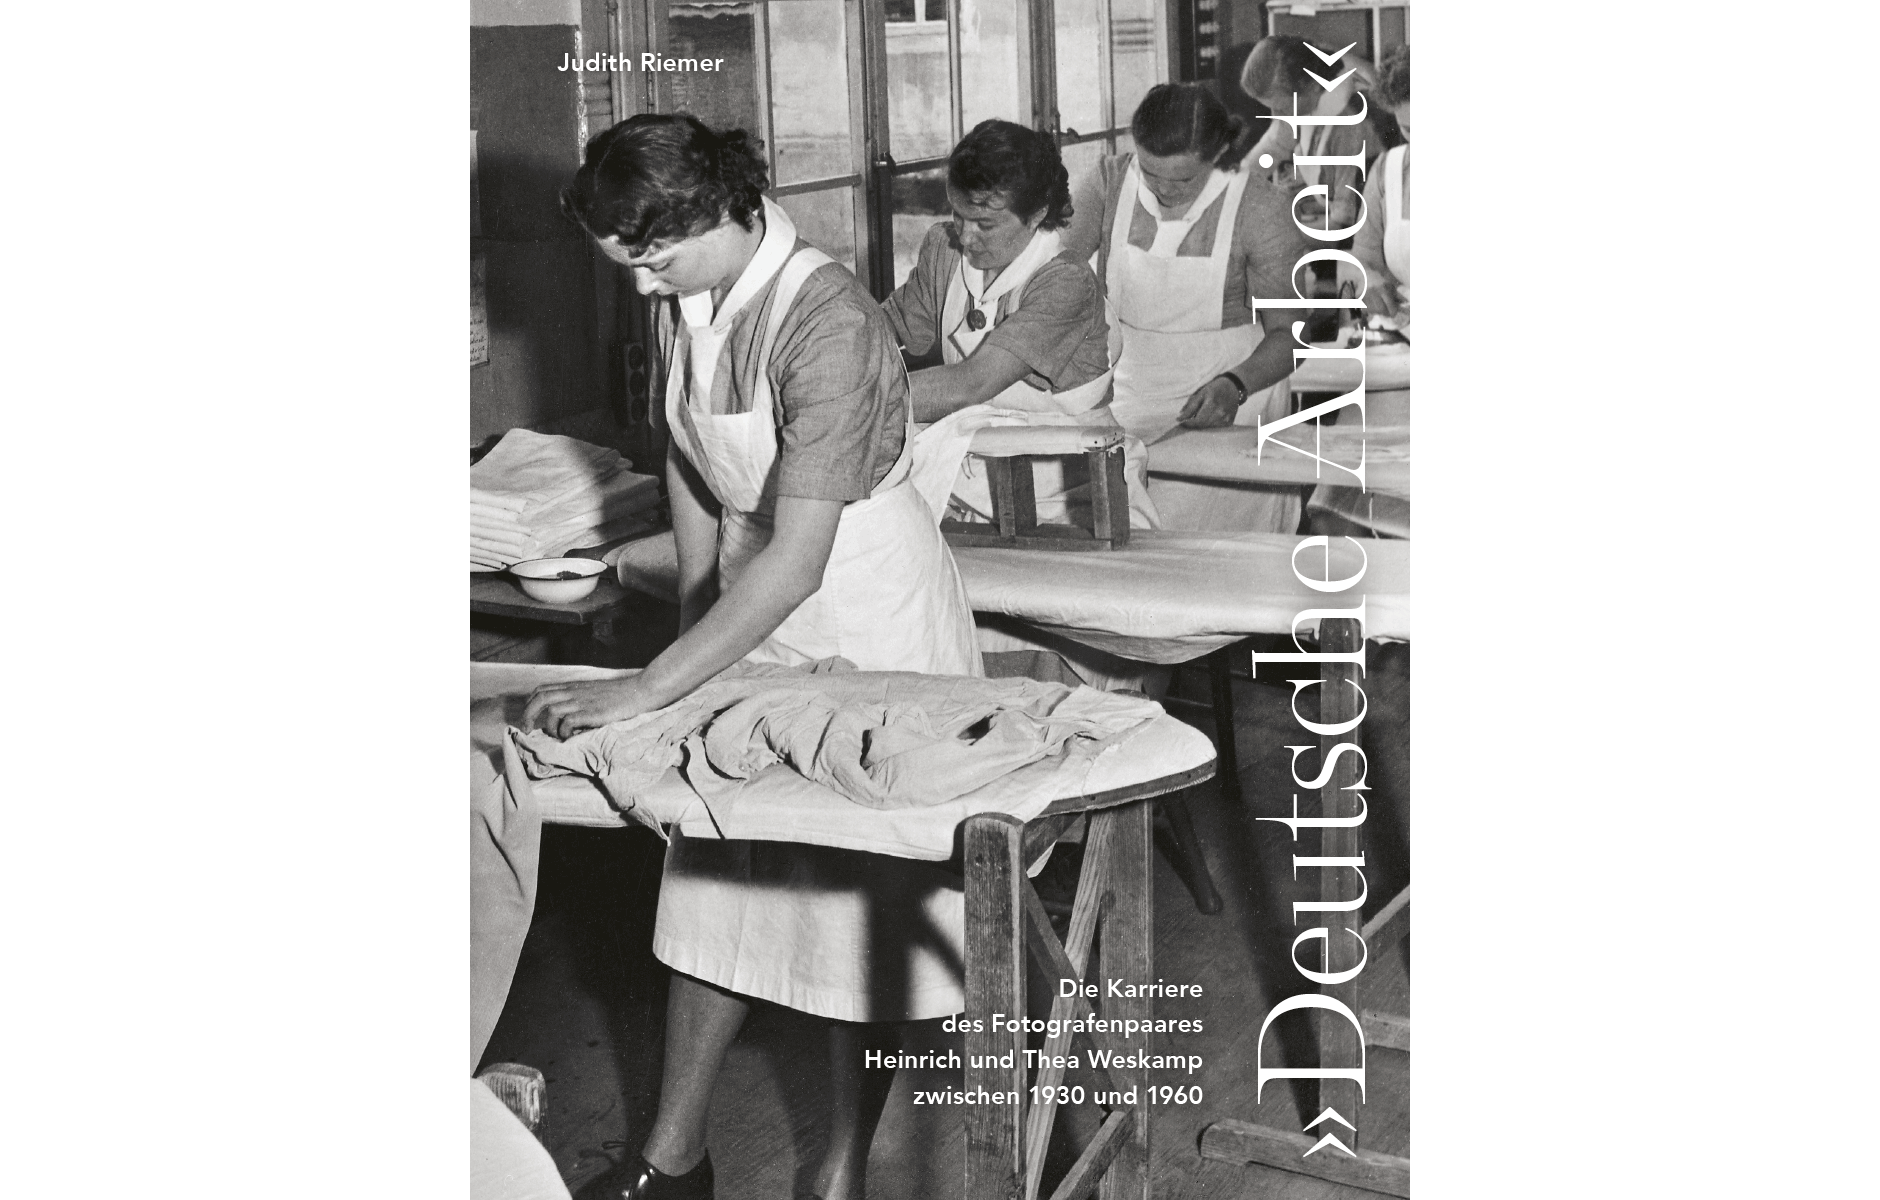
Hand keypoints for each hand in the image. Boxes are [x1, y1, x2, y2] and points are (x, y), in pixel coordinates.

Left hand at [522, 675, 659, 739]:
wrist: (640, 691)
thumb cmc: (621, 694)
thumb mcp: (594, 692)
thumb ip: (579, 699)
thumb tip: (566, 715)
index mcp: (574, 687)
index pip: (542, 689)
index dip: (530, 703)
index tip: (529, 717)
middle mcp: (575, 693)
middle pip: (540, 698)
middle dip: (528, 715)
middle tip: (527, 730)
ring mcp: (583, 702)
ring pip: (552, 711)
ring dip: (550, 727)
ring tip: (557, 736)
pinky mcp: (591, 713)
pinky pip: (568, 722)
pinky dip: (564, 732)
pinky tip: (572, 737)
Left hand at [1177, 377, 1243, 427]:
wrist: (1233, 387)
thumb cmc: (1214, 389)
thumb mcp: (1200, 393)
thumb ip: (1190, 406)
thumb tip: (1180, 418)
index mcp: (1212, 403)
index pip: (1198, 420)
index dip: (1188, 424)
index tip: (1181, 423)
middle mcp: (1220, 412)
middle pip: (1203, 425)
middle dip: (1194, 424)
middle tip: (1188, 421)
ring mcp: (1226, 418)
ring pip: (1209, 428)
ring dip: (1202, 425)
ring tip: (1199, 417)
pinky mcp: (1229, 422)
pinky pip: (1216, 428)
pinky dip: (1210, 425)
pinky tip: (1209, 418)